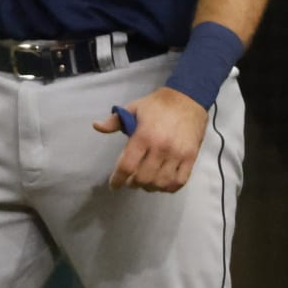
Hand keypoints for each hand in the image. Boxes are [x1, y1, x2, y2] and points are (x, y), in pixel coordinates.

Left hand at [94, 86, 209, 191]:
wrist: (187, 99)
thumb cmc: (157, 105)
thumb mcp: (132, 108)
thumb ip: (114, 121)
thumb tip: (96, 126)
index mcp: (143, 136)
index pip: (127, 165)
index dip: (118, 179)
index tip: (114, 185)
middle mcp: (161, 148)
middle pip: (144, 178)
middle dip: (133, 183)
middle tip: (130, 180)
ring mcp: (178, 155)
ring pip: (161, 183)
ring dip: (150, 187)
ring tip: (144, 182)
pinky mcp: (191, 158)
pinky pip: (180, 181)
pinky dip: (168, 187)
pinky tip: (161, 184)